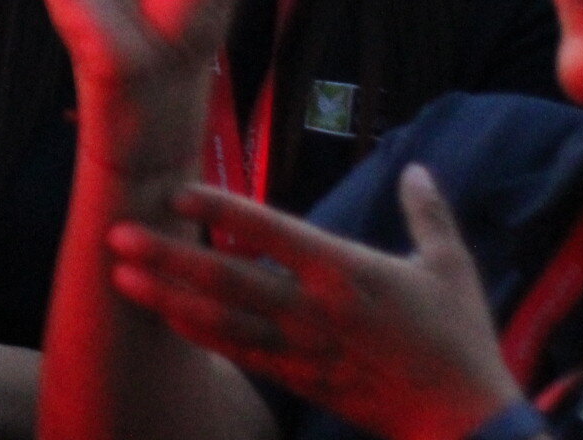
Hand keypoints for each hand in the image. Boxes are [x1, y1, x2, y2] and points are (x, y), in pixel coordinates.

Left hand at [108, 169, 522, 439]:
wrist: (465, 423)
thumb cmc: (461, 340)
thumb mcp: (451, 268)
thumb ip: (428, 214)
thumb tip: (418, 168)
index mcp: (347, 272)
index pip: (271, 232)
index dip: (222, 210)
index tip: (177, 193)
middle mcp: (314, 308)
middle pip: (228, 279)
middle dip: (170, 256)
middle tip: (118, 234)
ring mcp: (302, 347)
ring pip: (222, 320)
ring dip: (168, 296)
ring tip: (122, 276)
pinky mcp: (299, 378)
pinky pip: (239, 353)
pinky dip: (200, 333)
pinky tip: (166, 314)